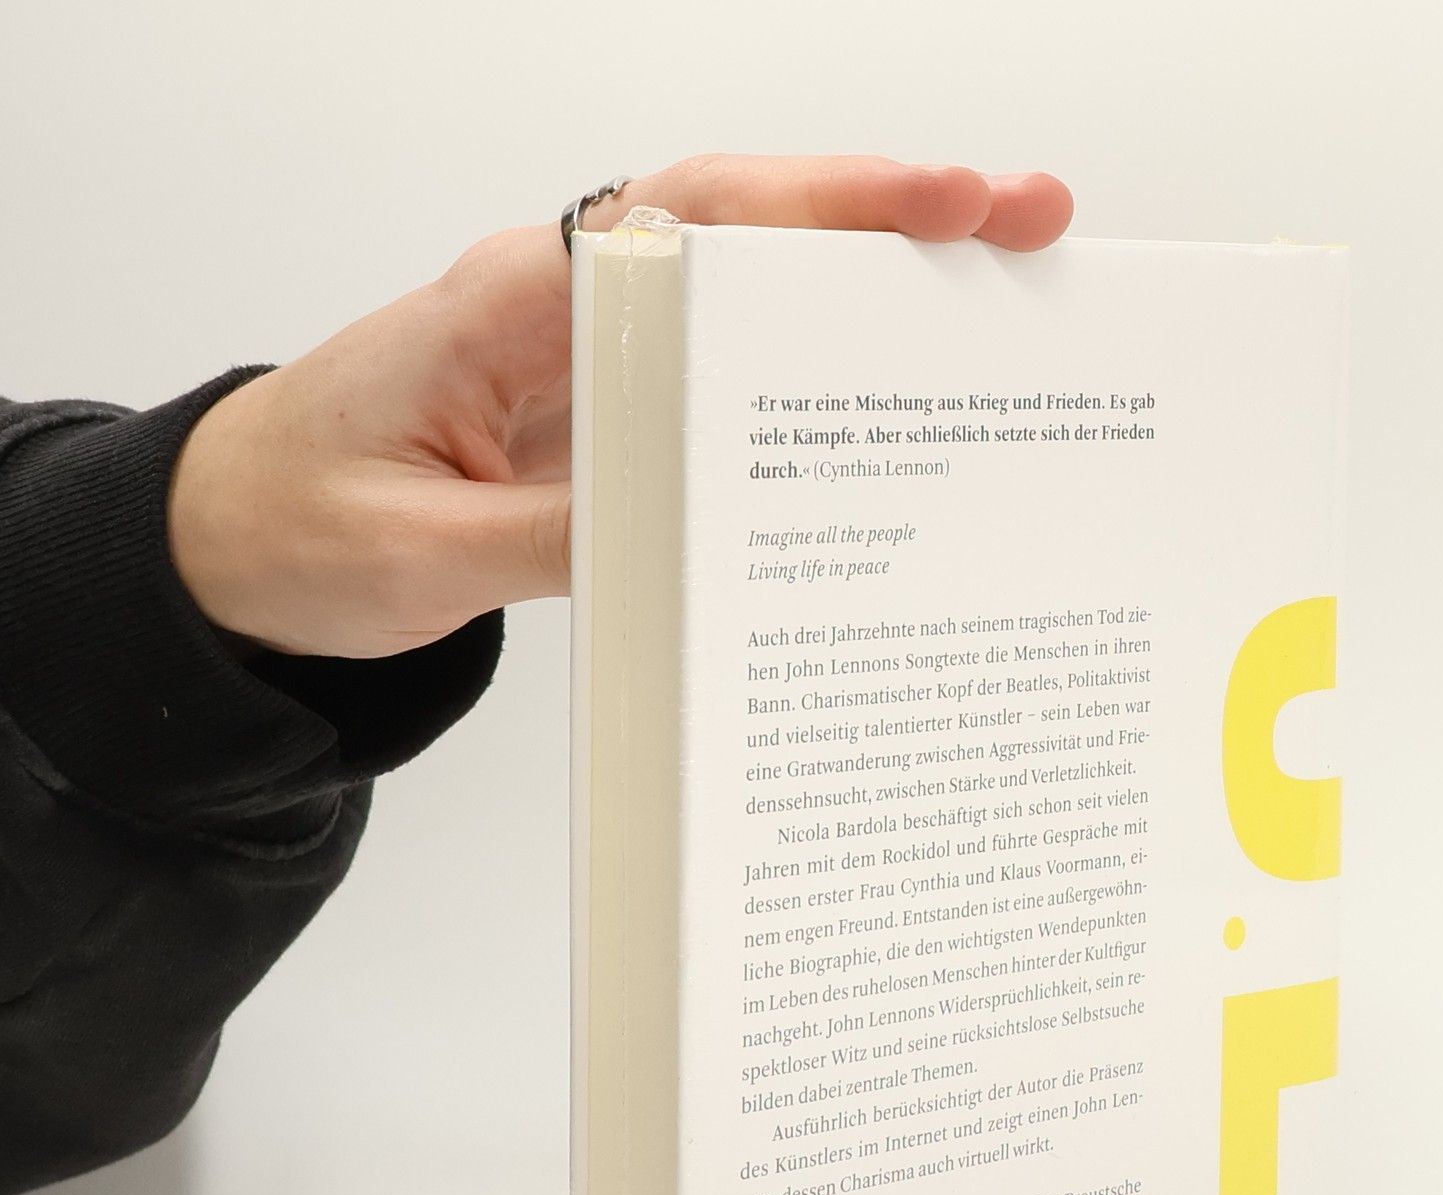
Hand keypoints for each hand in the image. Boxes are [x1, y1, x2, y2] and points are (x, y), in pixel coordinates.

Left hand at [165, 157, 1072, 659]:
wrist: (227, 551)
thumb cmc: (294, 529)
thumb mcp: (418, 555)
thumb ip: (557, 538)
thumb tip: (698, 532)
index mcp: (514, 302)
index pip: (693, 225)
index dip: (823, 209)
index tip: (937, 207)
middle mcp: (567, 306)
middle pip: (754, 236)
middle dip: (895, 223)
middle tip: (1031, 226)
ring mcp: (594, 358)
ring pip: (756, 303)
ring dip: (873, 300)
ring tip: (1000, 305)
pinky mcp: (606, 416)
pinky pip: (727, 388)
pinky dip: (816, 386)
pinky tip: (894, 410)